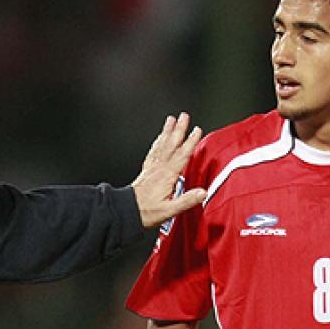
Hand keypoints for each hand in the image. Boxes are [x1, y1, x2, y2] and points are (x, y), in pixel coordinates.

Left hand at [131, 112, 205, 227]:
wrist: (126, 212)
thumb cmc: (146, 212)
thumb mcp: (169, 211)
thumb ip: (186, 201)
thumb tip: (203, 192)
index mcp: (167, 177)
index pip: (181, 155)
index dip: (190, 142)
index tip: (197, 130)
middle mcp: (159, 169)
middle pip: (171, 145)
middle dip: (178, 129)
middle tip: (184, 116)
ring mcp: (152, 168)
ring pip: (161, 145)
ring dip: (167, 132)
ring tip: (171, 120)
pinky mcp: (146, 171)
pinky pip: (153, 152)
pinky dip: (158, 142)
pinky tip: (159, 138)